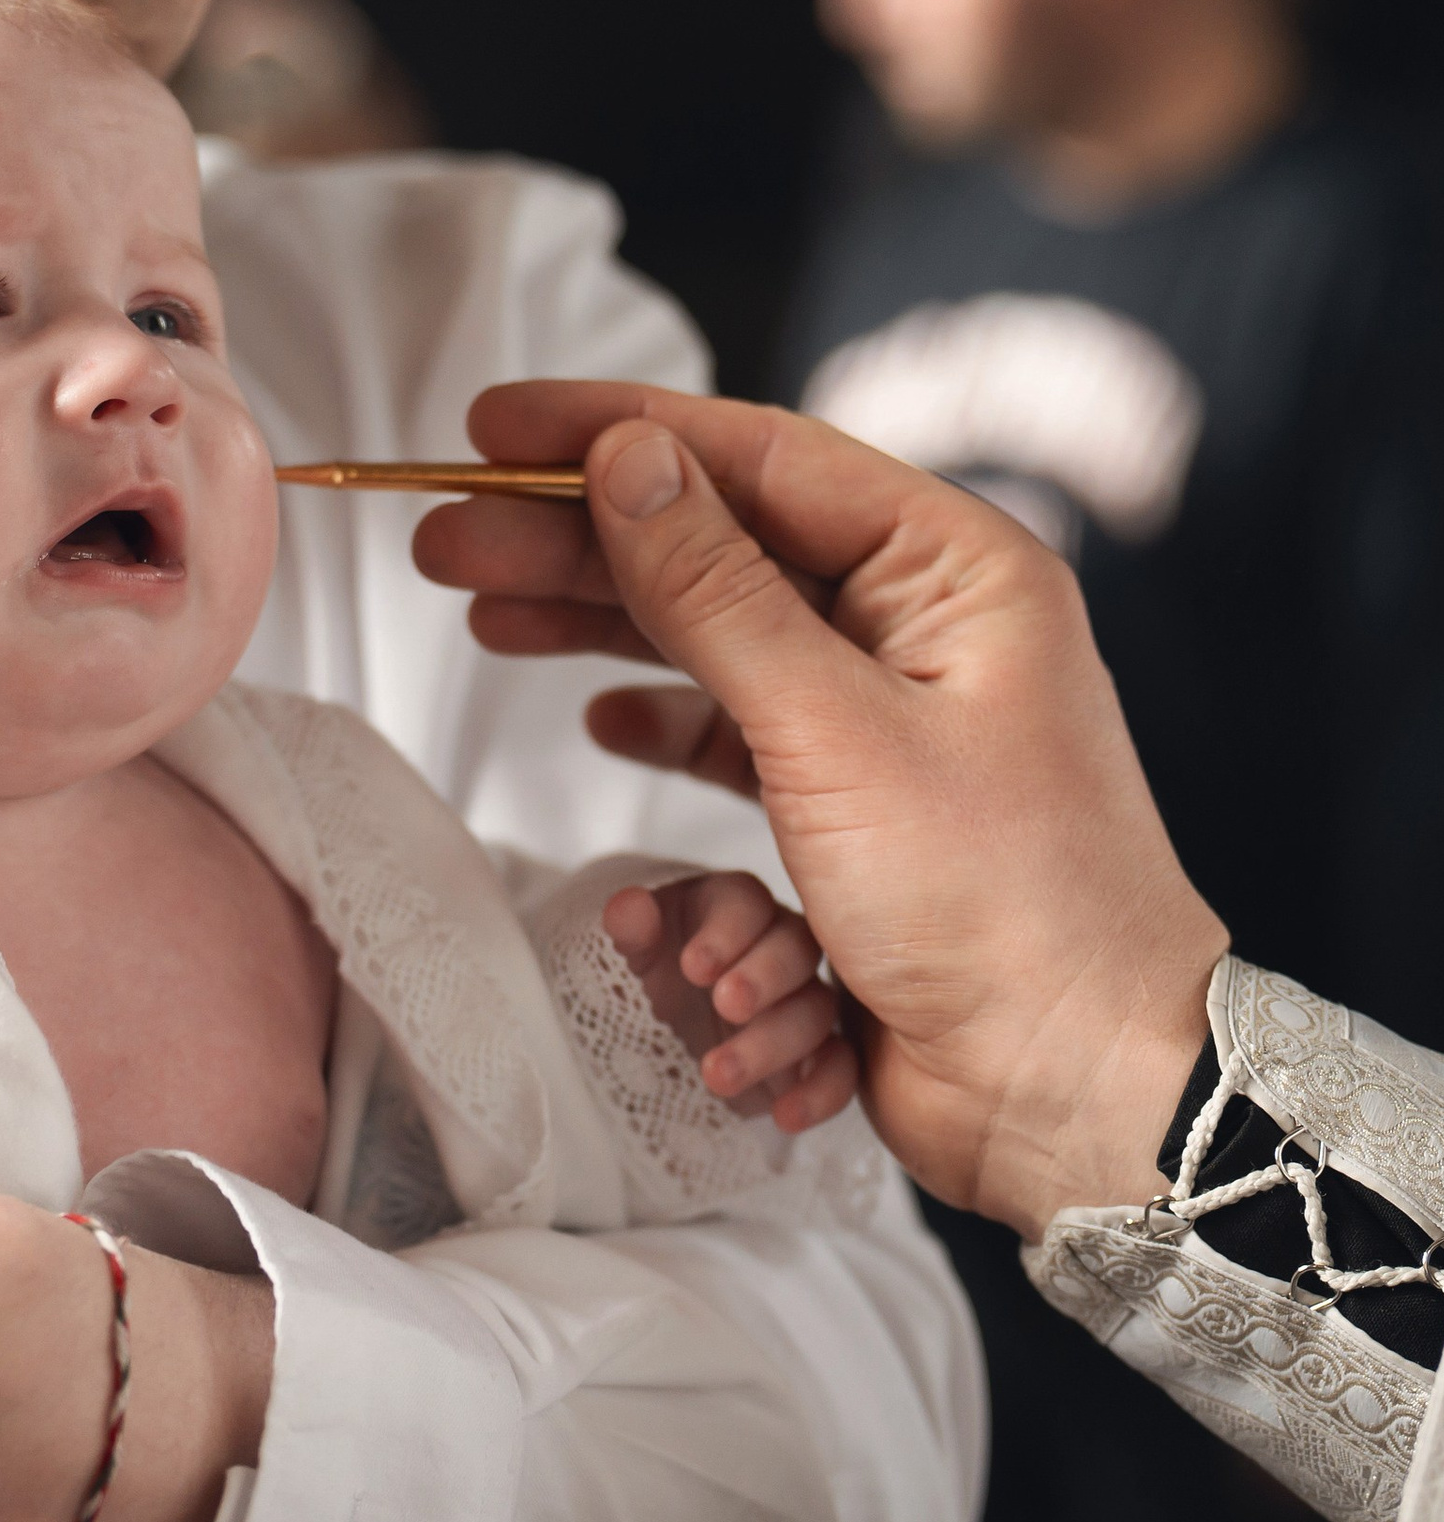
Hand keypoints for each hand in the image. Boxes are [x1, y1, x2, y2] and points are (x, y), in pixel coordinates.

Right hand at [413, 385, 1226, 1236]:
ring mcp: (888, 718)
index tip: (496, 430)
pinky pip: (736, 742)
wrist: (1073, 1090)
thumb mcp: (835, 732)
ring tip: (487, 614)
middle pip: (716, 549)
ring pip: (713, 643)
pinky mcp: (854, 810)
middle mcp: (924, 627)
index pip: (757, 460)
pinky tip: (602, 714)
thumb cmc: (1003, 908)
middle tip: (450, 538)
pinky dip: (667, 731)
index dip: (614, 435)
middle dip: (576, 543)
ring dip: (601, 632)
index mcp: (954, 571)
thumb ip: (715, 592)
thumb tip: (628, 463)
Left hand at [605, 872, 857, 1131]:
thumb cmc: (646, 978)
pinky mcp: (816, 1055)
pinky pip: (840, 1068)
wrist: (657, 1038)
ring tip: (718, 1075)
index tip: (693, 967)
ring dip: (771, 1044)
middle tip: (725, 1007)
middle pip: (796, 949)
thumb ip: (629, 930)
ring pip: (816, 1010)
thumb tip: (629, 906)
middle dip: (763, 979)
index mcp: (730, 909)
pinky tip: (785, 1116)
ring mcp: (802, 1001)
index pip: (746, 904)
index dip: (727, 932)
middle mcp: (776, 948)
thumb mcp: (629, 954)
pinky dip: (821, 1093)